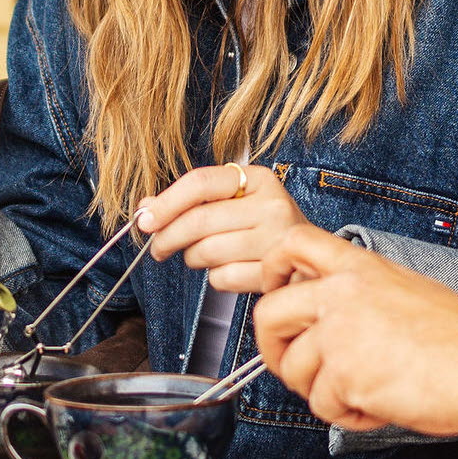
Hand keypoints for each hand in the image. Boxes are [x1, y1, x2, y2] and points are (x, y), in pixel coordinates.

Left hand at [137, 163, 306, 293]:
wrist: (312, 259)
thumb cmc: (265, 228)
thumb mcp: (235, 203)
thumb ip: (191, 202)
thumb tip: (145, 208)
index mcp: (259, 179)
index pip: (201, 182)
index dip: (166, 202)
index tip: (145, 219)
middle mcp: (273, 205)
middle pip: (198, 221)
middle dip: (167, 238)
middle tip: (158, 248)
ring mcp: (277, 240)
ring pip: (207, 252)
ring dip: (193, 259)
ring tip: (203, 256)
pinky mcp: (275, 273)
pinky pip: (223, 278)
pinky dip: (217, 278)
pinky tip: (229, 270)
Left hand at [254, 224, 457, 435]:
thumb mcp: (405, 290)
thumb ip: (360, 295)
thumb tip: (326, 320)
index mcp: (360, 267)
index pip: (293, 241)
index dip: (271, 267)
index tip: (274, 291)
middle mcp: (343, 294)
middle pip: (269, 314)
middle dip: (274, 350)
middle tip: (297, 369)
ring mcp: (340, 333)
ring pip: (294, 370)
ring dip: (322, 393)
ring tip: (361, 395)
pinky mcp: (345, 375)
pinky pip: (323, 405)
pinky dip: (348, 416)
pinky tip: (378, 408)